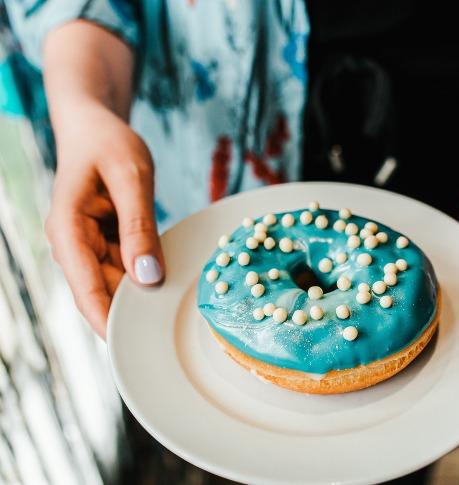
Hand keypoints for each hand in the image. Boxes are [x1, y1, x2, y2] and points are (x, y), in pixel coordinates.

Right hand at [45, 104, 163, 337]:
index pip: (86, 288)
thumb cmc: (110, 144)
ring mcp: (86, 247)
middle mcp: (71, 245)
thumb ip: (139, 227)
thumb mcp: (132, 178)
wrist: (95, 127)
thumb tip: (147, 278)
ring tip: (175, 313)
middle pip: (100, 293)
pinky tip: (168, 285)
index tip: (134, 349)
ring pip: (113, 285)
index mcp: (68, 229)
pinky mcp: (102, 244)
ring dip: (140, 297)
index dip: (109, 321)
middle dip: (131, 314)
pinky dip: (144, 277)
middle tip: (169, 335)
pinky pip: (123, 270)